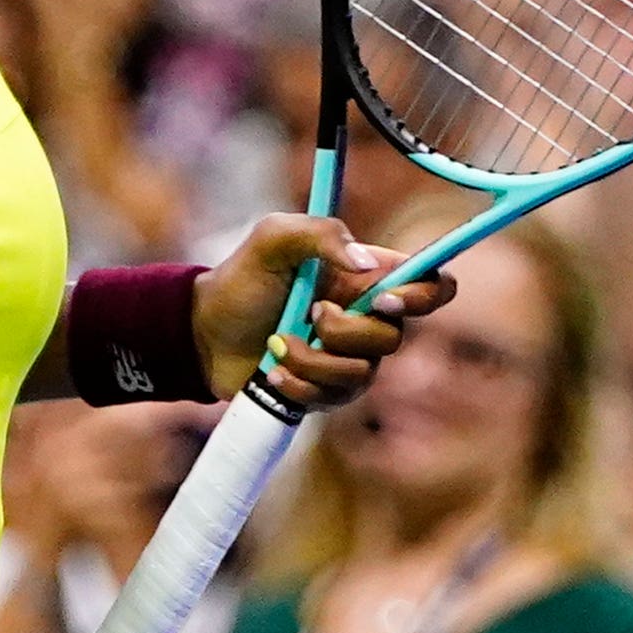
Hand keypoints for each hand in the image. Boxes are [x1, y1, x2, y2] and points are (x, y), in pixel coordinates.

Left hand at [192, 214, 453, 404]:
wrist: (202, 334)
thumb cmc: (241, 281)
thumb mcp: (273, 239)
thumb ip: (320, 234)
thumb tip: (368, 264)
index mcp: (365, 277)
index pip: (431, 284)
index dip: (423, 294)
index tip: (383, 297)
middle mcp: (366, 318)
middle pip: (395, 336)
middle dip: (347, 331)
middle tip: (311, 314)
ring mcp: (348, 359)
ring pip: (362, 373)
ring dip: (312, 359)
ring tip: (277, 345)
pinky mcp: (327, 392)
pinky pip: (333, 398)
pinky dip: (298, 384)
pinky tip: (273, 371)